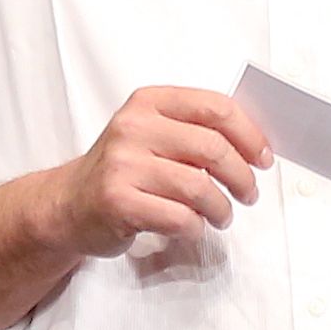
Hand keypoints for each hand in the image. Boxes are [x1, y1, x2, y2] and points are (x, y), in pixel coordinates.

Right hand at [45, 84, 273, 248]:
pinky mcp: (118, 201)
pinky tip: (193, 227)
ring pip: (200, 188)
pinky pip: (179, 218)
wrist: (67, 205)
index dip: (249, 134)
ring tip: (222, 215)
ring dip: (221, 208)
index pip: (215, 108)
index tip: (263, 157)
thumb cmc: (120, 171)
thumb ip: (194, 131)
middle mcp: (133, 127)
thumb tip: (253, 144)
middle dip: (242, 177)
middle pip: (213, 149)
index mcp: (148, 102)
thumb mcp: (151, 134)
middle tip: (248, 193)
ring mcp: (123, 164)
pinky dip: (196, 227)